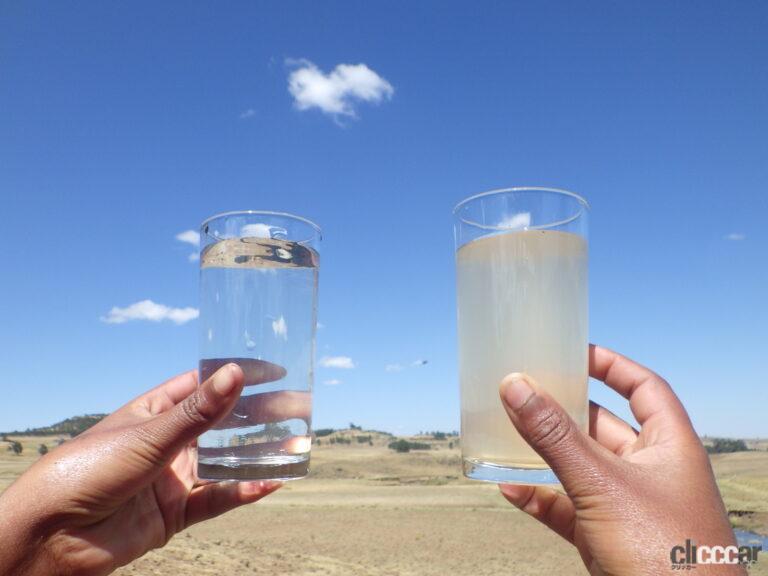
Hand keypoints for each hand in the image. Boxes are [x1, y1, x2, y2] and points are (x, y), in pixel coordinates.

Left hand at [0, 363, 283, 575]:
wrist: (53, 537)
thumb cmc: (88, 471)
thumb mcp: (148, 436)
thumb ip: (197, 412)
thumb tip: (236, 374)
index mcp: (154, 412)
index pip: (203, 385)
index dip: (237, 376)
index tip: (275, 369)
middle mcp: (167, 442)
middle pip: (223, 424)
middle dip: (259, 416)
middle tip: (299, 406)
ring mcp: (172, 478)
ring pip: (226, 462)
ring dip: (259, 455)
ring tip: (297, 445)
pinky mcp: (175, 513)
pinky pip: (218, 499)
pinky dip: (244, 492)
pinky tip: (271, 483)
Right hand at [498, 345, 744, 575]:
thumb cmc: (662, 549)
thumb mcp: (601, 483)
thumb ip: (554, 436)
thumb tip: (515, 384)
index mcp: (670, 446)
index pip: (643, 388)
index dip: (611, 365)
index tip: (573, 351)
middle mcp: (651, 471)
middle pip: (603, 426)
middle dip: (563, 410)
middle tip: (524, 390)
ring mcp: (628, 508)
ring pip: (580, 469)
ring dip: (544, 455)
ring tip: (505, 432)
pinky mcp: (608, 540)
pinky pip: (568, 510)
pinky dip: (541, 499)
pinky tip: (509, 488)